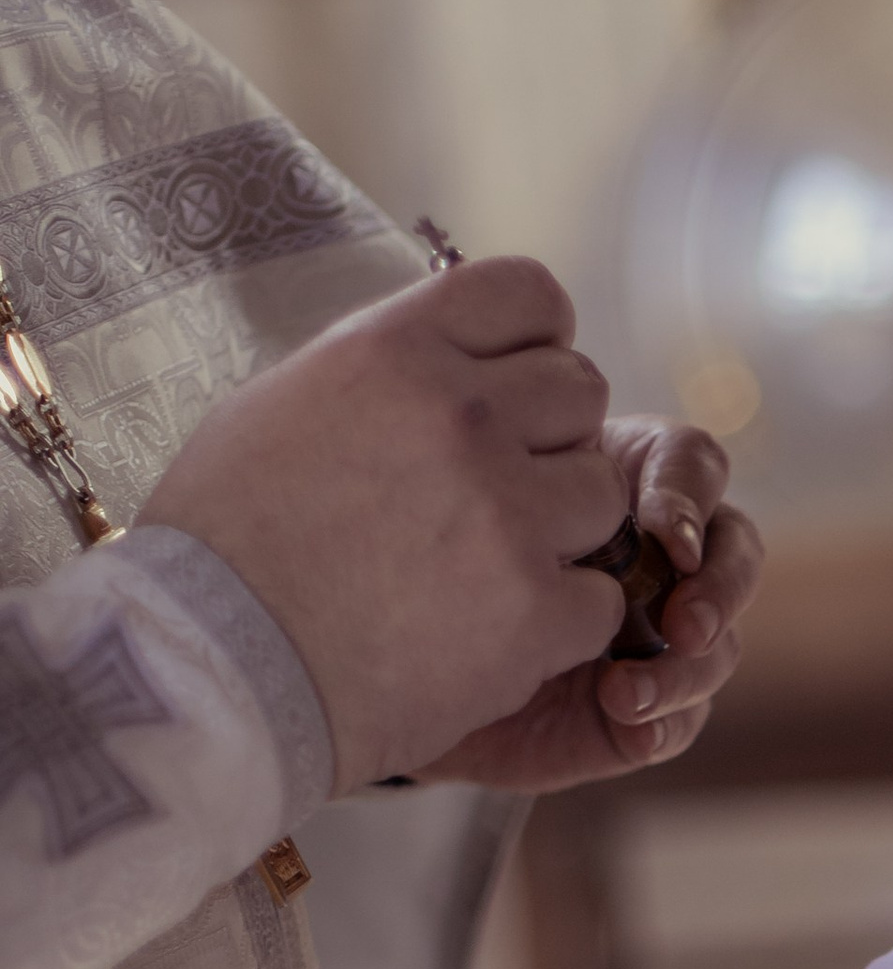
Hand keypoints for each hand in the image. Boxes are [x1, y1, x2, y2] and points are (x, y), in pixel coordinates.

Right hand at [144, 255, 629, 791]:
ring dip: (562, 531)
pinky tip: (496, 635)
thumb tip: (444, 357)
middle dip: (553, 439)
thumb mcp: (280, 408)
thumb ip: (383, 373)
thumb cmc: (225, 549)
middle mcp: (461, 416)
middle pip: (581, 391)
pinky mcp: (534, 610)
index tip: (522, 383)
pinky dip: (561, 622)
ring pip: (603, 493)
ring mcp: (506, 514)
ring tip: (488, 568)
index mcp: (396, 350)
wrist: (212, 674)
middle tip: (501, 491)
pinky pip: (600, 598)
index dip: (540, 339)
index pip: (529, 294)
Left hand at [411, 420, 762, 790]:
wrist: (396, 665)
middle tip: (687, 625)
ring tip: (625, 692)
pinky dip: (666, 722)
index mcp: (626, 482)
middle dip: (720, 589)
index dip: (690, 496)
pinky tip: (630, 726)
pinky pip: (687, 718)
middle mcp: (661, 556)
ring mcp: (663, 636)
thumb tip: (573, 519)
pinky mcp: (652, 709)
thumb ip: (521, 499)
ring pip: (721, 644)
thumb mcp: (465, 513)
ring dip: (685, 669)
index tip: (663, 535)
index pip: (693, 465)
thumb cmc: (431, 563)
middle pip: (736, 550)